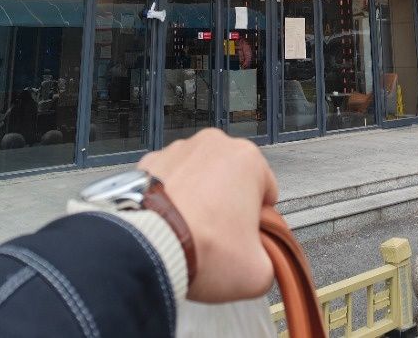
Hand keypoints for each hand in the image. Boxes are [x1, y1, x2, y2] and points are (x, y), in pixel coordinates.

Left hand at [139, 128, 277, 302]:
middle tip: (220, 239)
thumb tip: (261, 261)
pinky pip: (170, 179)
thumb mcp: (257, 272)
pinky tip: (170, 223)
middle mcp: (215, 145)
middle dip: (229, 205)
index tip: (249, 238)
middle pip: (232, 179)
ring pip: (200, 176)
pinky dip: (172, 197)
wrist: (147, 249)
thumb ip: (269, 260)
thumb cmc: (202, 249)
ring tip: (191, 232)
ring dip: (200, 198)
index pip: (266, 191)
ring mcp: (180, 150)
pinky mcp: (151, 161)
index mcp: (248, 159)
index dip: (260, 220)